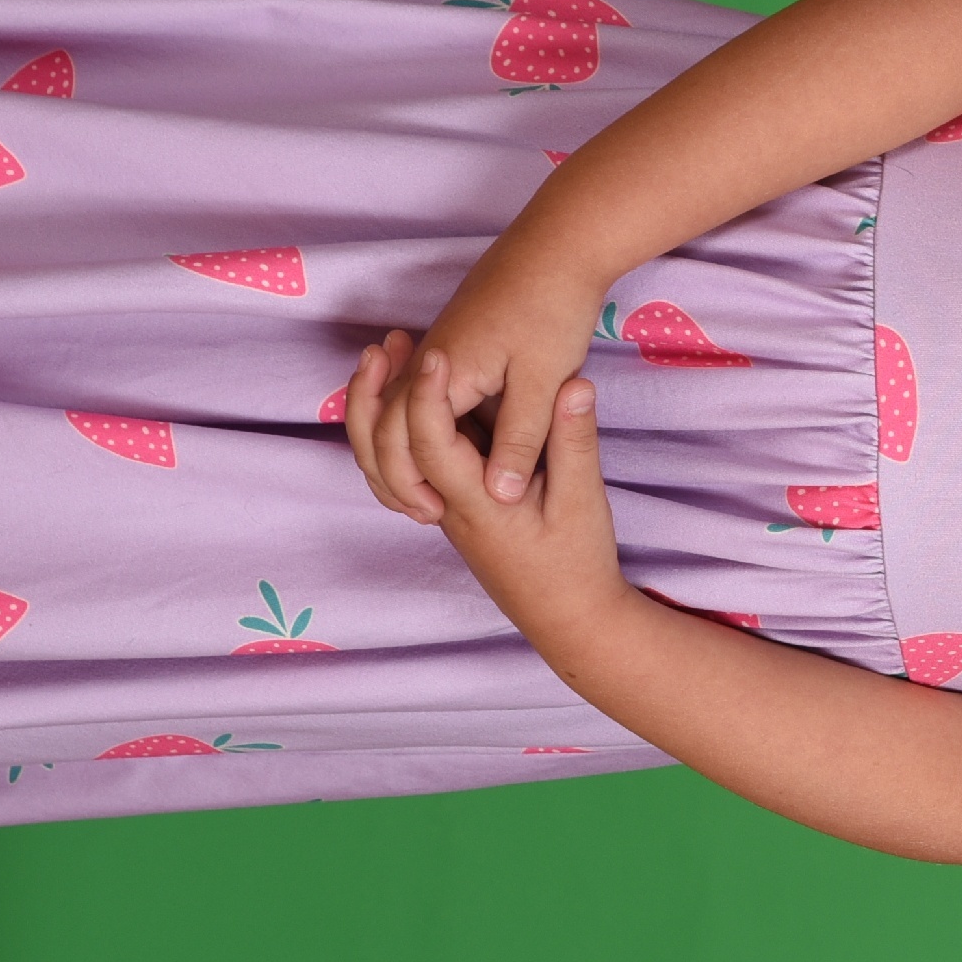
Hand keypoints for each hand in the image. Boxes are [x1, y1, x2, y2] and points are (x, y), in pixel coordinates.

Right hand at [350, 250, 601, 522]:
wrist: (557, 246)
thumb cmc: (553, 309)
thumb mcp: (545, 380)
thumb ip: (522, 438)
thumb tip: (501, 495)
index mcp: (443, 373)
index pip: (403, 440)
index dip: (411, 482)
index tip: (433, 517)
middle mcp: (428, 362)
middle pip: (388, 427)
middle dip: (395, 474)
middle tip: (424, 515)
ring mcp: (438, 351)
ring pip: (399, 411)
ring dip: (402, 450)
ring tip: (425, 493)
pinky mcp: (454, 347)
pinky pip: (422, 396)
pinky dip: (422, 426)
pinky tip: (453, 449)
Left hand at [398, 350, 635, 646]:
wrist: (569, 617)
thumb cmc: (577, 562)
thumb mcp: (583, 499)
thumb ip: (573, 440)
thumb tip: (575, 384)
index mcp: (474, 502)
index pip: (431, 443)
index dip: (429, 393)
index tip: (436, 350)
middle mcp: (446, 505)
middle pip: (387, 450)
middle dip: (377, 394)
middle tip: (386, 343)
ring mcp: (446, 507)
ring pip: (393, 456)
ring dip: (384, 406)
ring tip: (392, 357)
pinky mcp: (458, 505)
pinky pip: (419, 460)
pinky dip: (408, 423)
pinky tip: (426, 395)